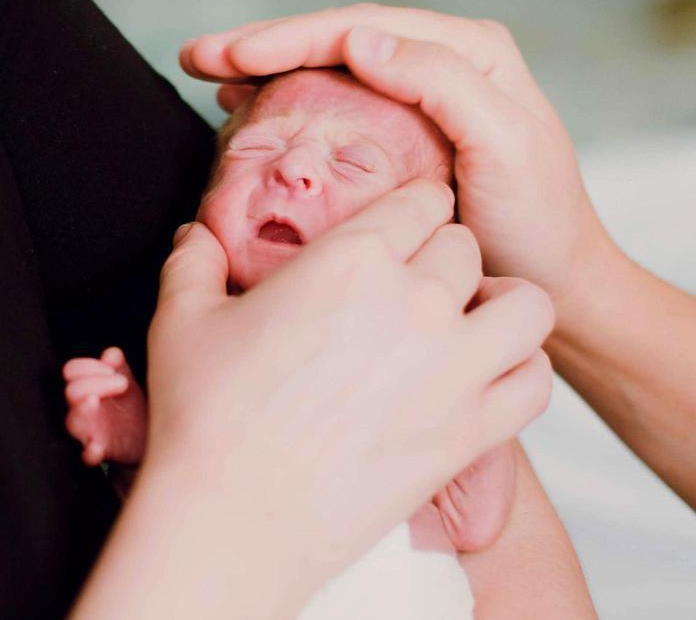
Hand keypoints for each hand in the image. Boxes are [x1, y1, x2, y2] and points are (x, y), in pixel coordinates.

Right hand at [63, 347, 148, 465]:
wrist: (149, 438)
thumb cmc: (132, 407)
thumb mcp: (127, 382)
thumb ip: (118, 366)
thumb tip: (110, 354)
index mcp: (87, 388)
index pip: (72, 371)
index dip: (89, 366)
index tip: (113, 369)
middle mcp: (83, 409)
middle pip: (71, 392)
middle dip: (94, 382)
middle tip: (122, 384)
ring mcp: (89, 431)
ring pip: (72, 421)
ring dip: (82, 410)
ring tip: (94, 401)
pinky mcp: (101, 452)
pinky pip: (87, 456)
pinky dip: (89, 452)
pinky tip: (97, 446)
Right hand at [142, 179, 553, 580]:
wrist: (231, 519)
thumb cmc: (203, 416)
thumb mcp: (181, 317)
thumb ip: (193, 260)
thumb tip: (196, 233)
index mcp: (350, 258)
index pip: (420, 199)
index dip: (411, 207)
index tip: (398, 226)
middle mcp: (414, 301)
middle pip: (465, 246)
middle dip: (441, 254)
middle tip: (411, 281)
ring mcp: (452, 368)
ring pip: (526, 304)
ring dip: (501, 304)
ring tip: (468, 319)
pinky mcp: (469, 433)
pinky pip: (536, 382)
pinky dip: (522, 371)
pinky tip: (483, 376)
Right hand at [179, 4, 617, 318]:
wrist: (554, 288)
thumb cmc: (536, 223)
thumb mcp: (502, 145)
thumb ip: (441, 81)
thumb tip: (359, 38)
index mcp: (467, 51)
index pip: (360, 28)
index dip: (288, 37)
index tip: (231, 57)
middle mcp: (439, 64)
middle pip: (333, 39)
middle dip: (259, 44)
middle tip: (195, 56)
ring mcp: (414, 101)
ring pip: (325, 69)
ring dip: (263, 70)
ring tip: (205, 74)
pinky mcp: (396, 140)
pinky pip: (330, 107)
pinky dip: (283, 103)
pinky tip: (244, 108)